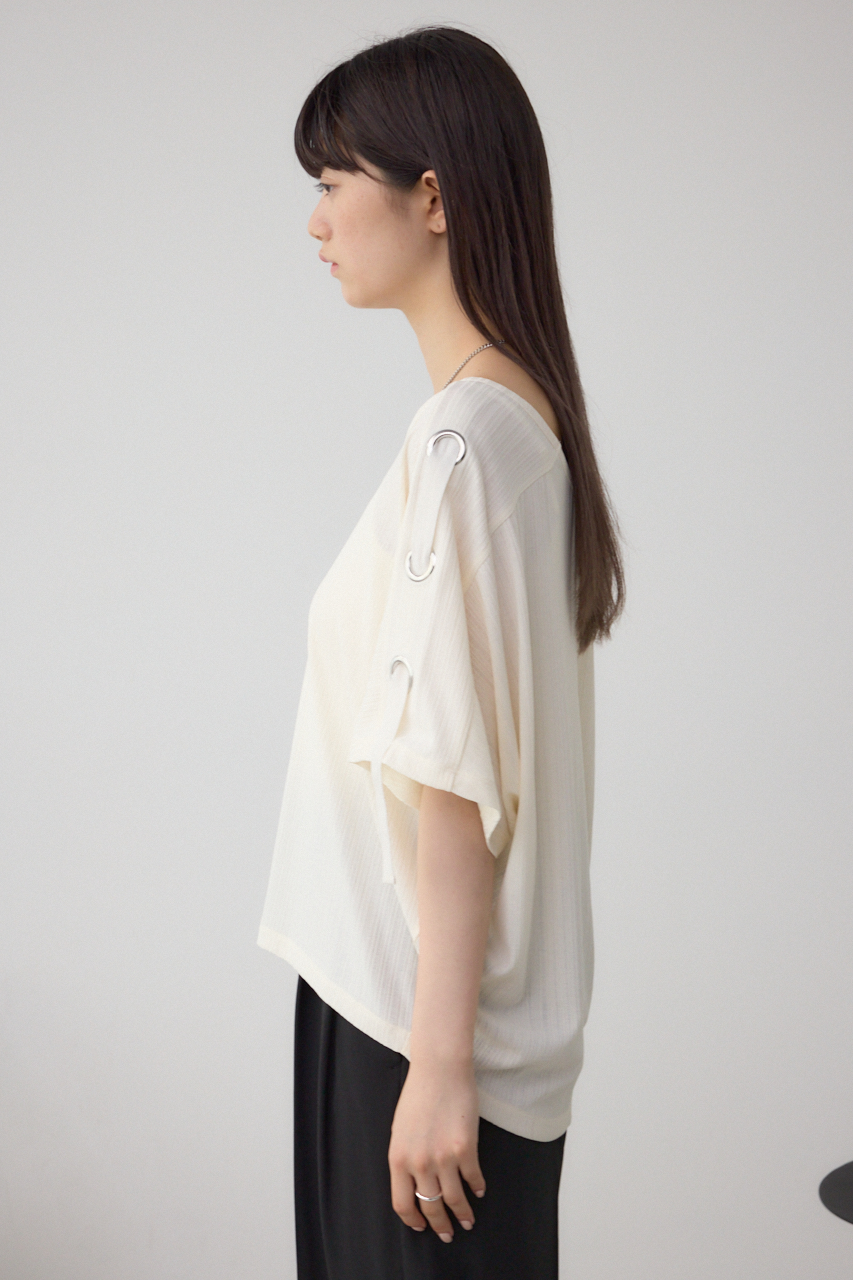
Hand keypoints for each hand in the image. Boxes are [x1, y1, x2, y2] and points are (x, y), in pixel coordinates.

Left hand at [388, 1056, 485, 1241]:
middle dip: (440, 1225)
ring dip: (462, 1214)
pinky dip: (477, 1188)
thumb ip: (405, 1157)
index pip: (402, 1204)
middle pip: (429, 1207)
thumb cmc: (418, 1094)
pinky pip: (472, 1178)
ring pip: (453, 1199)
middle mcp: (419, 1163)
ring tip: (468, 1221)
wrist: (439, 1069)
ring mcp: (443, 1157)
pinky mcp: (465, 1148)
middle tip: (447, 1234)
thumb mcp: (400, 1130)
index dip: (413, 1220)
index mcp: (398, 1159)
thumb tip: (414, 1183)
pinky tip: (479, 1191)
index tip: (422, 1227)